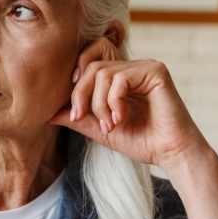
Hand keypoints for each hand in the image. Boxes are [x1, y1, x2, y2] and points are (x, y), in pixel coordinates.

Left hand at [50, 38, 209, 168]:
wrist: (169, 153)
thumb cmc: (141, 142)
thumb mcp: (99, 129)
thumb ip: (77, 118)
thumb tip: (48, 113)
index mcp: (120, 77)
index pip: (88, 64)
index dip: (75, 85)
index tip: (74, 114)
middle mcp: (132, 67)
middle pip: (91, 66)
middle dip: (81, 96)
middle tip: (83, 120)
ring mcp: (144, 66)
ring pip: (102, 73)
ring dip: (99, 104)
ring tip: (109, 125)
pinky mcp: (155, 71)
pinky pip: (120, 78)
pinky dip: (114, 101)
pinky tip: (121, 118)